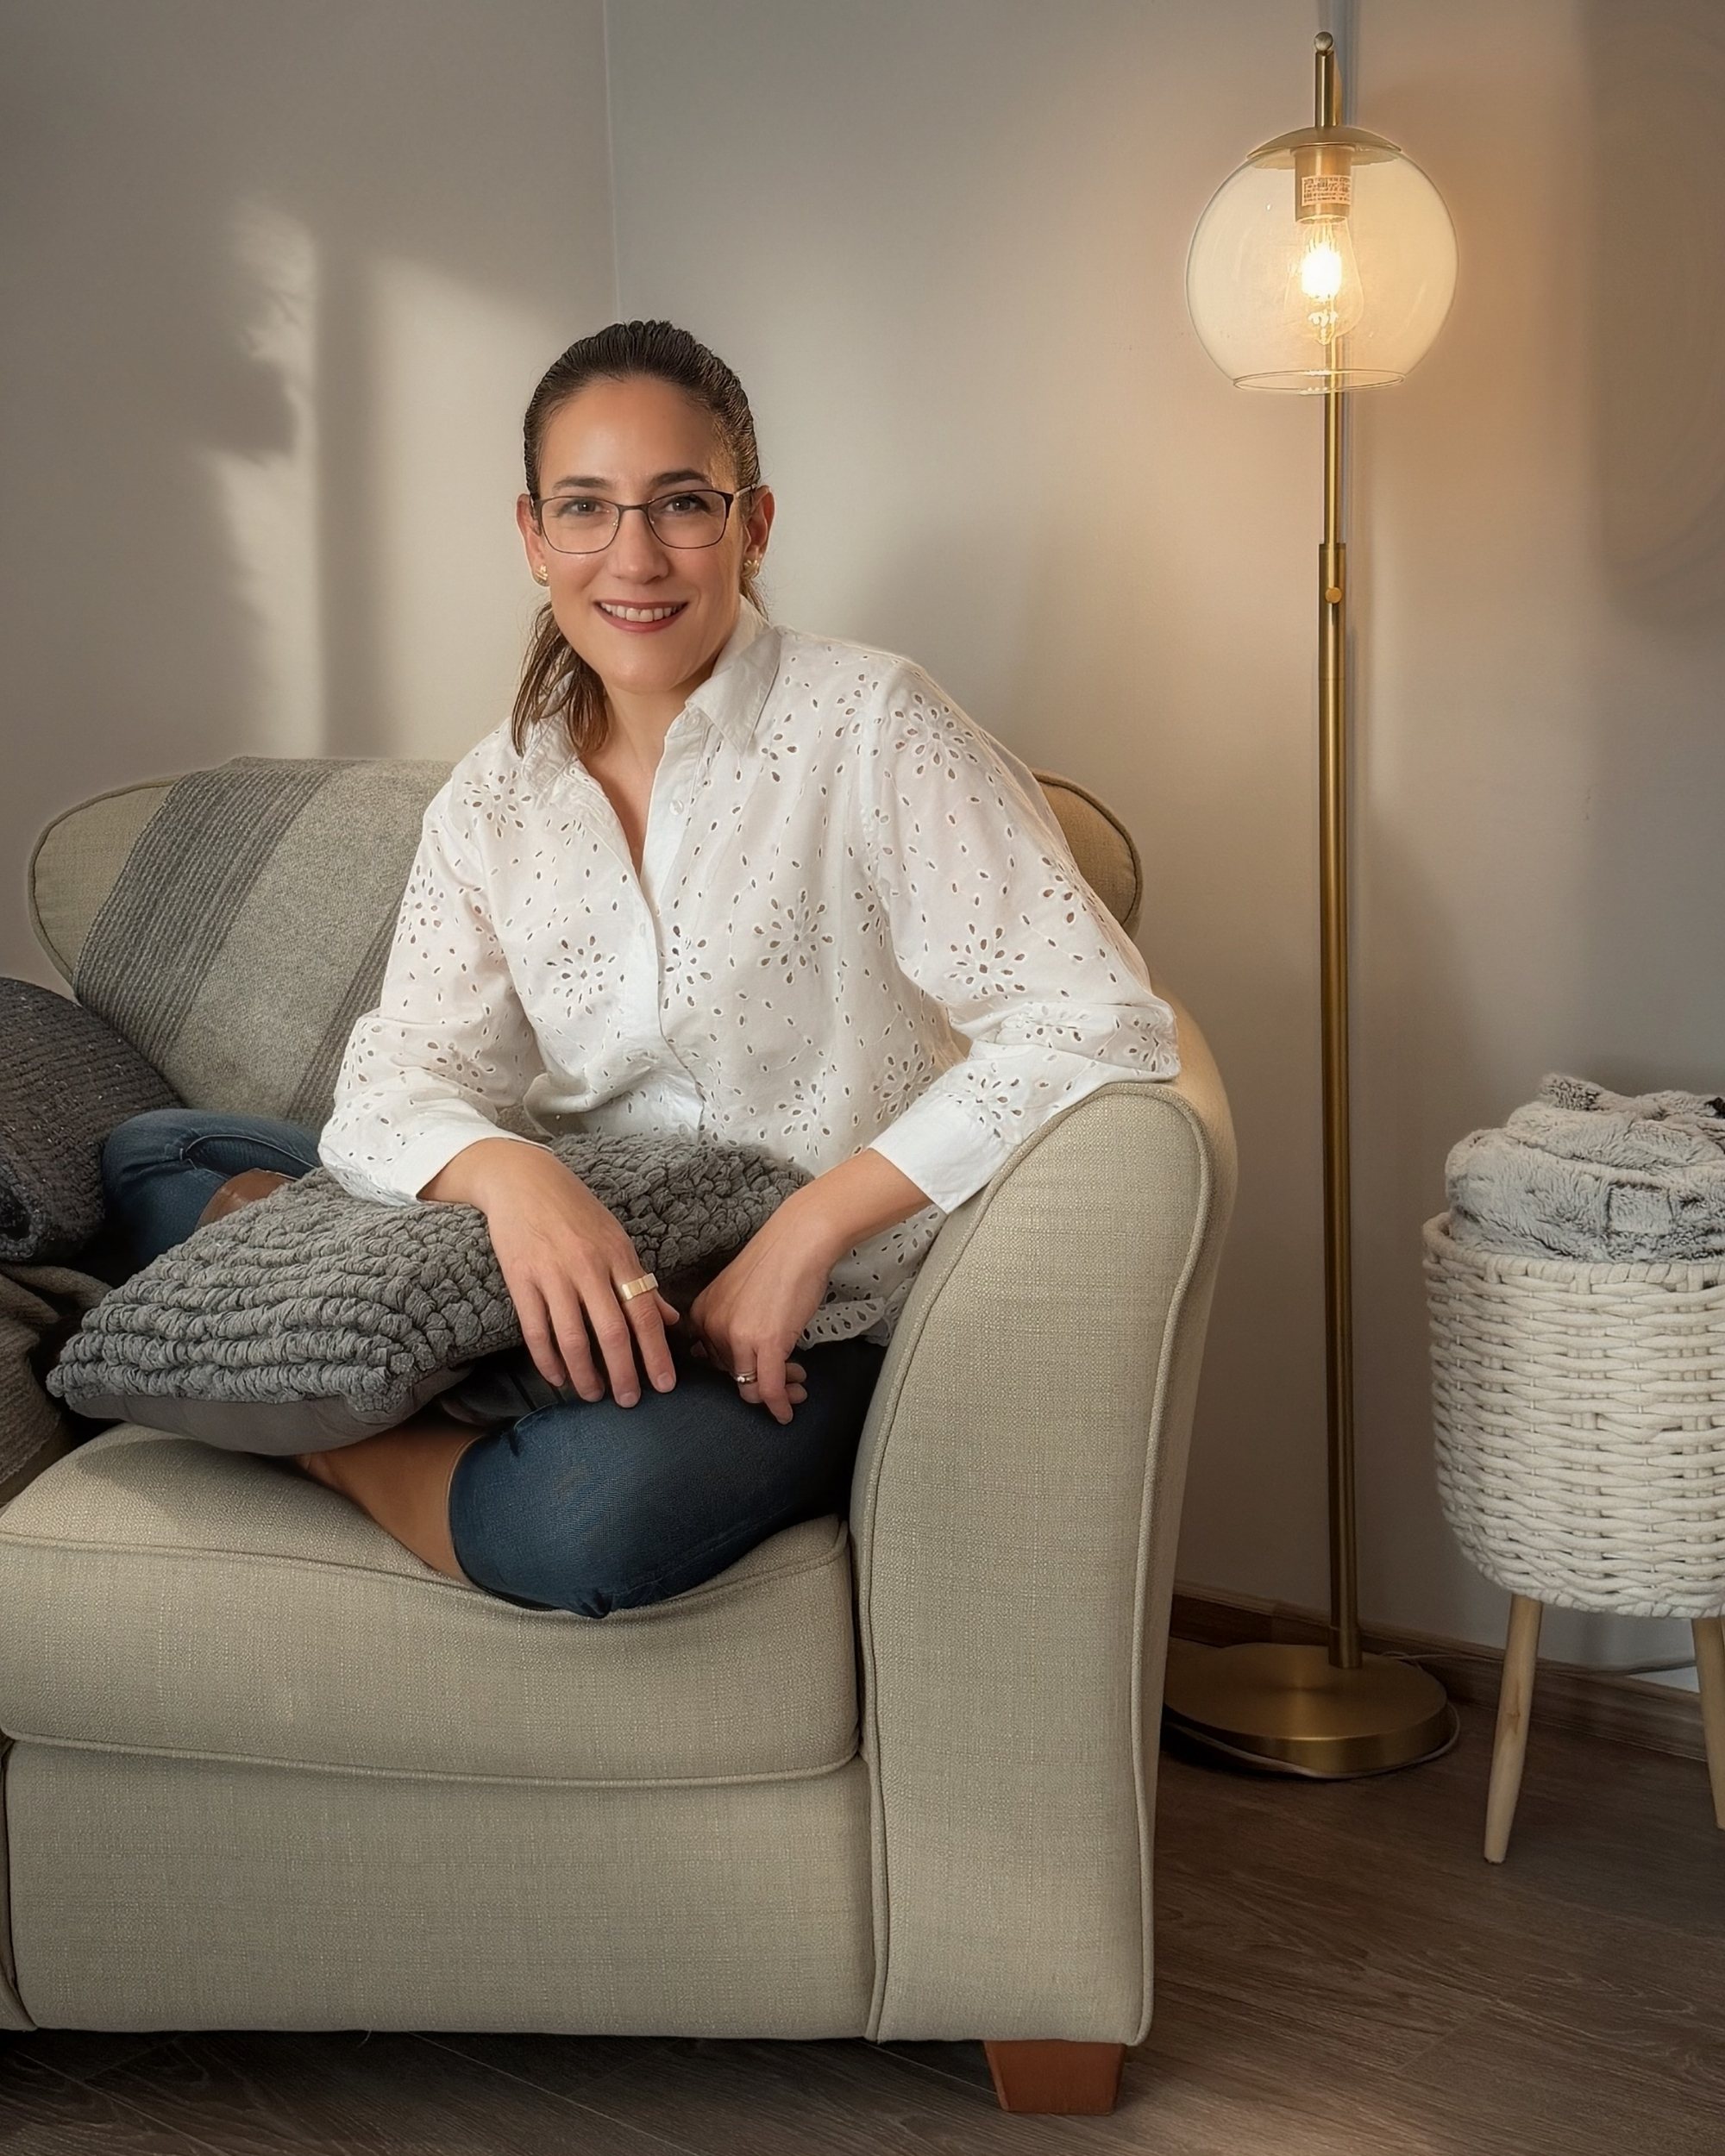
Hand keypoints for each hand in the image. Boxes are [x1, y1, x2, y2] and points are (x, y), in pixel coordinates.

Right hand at [420, 1139, 678, 1405]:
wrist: (523, 1179)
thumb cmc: (576, 1210)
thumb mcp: (616, 1238)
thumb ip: (640, 1280)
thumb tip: (670, 1319)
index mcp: (619, 1255)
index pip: (644, 1313)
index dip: (656, 1353)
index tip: (665, 1384)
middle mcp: (588, 1266)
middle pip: (612, 1331)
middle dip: (624, 1373)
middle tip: (629, 1402)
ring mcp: (552, 1273)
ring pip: (572, 1338)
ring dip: (584, 1374)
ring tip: (593, 1395)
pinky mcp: (520, 1278)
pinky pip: (535, 1330)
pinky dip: (547, 1360)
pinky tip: (557, 1378)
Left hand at [689, 1195, 834, 1424]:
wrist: (799, 1240)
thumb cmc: (776, 1261)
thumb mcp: (737, 1291)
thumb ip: (729, 1320)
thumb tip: (734, 1355)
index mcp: (702, 1313)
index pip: (713, 1361)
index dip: (739, 1371)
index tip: (757, 1373)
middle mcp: (713, 1327)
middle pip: (732, 1376)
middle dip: (759, 1384)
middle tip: (786, 1382)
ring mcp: (738, 1337)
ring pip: (750, 1387)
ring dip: (775, 1395)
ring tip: (796, 1388)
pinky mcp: (768, 1343)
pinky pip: (770, 1387)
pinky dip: (779, 1404)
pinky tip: (788, 1410)